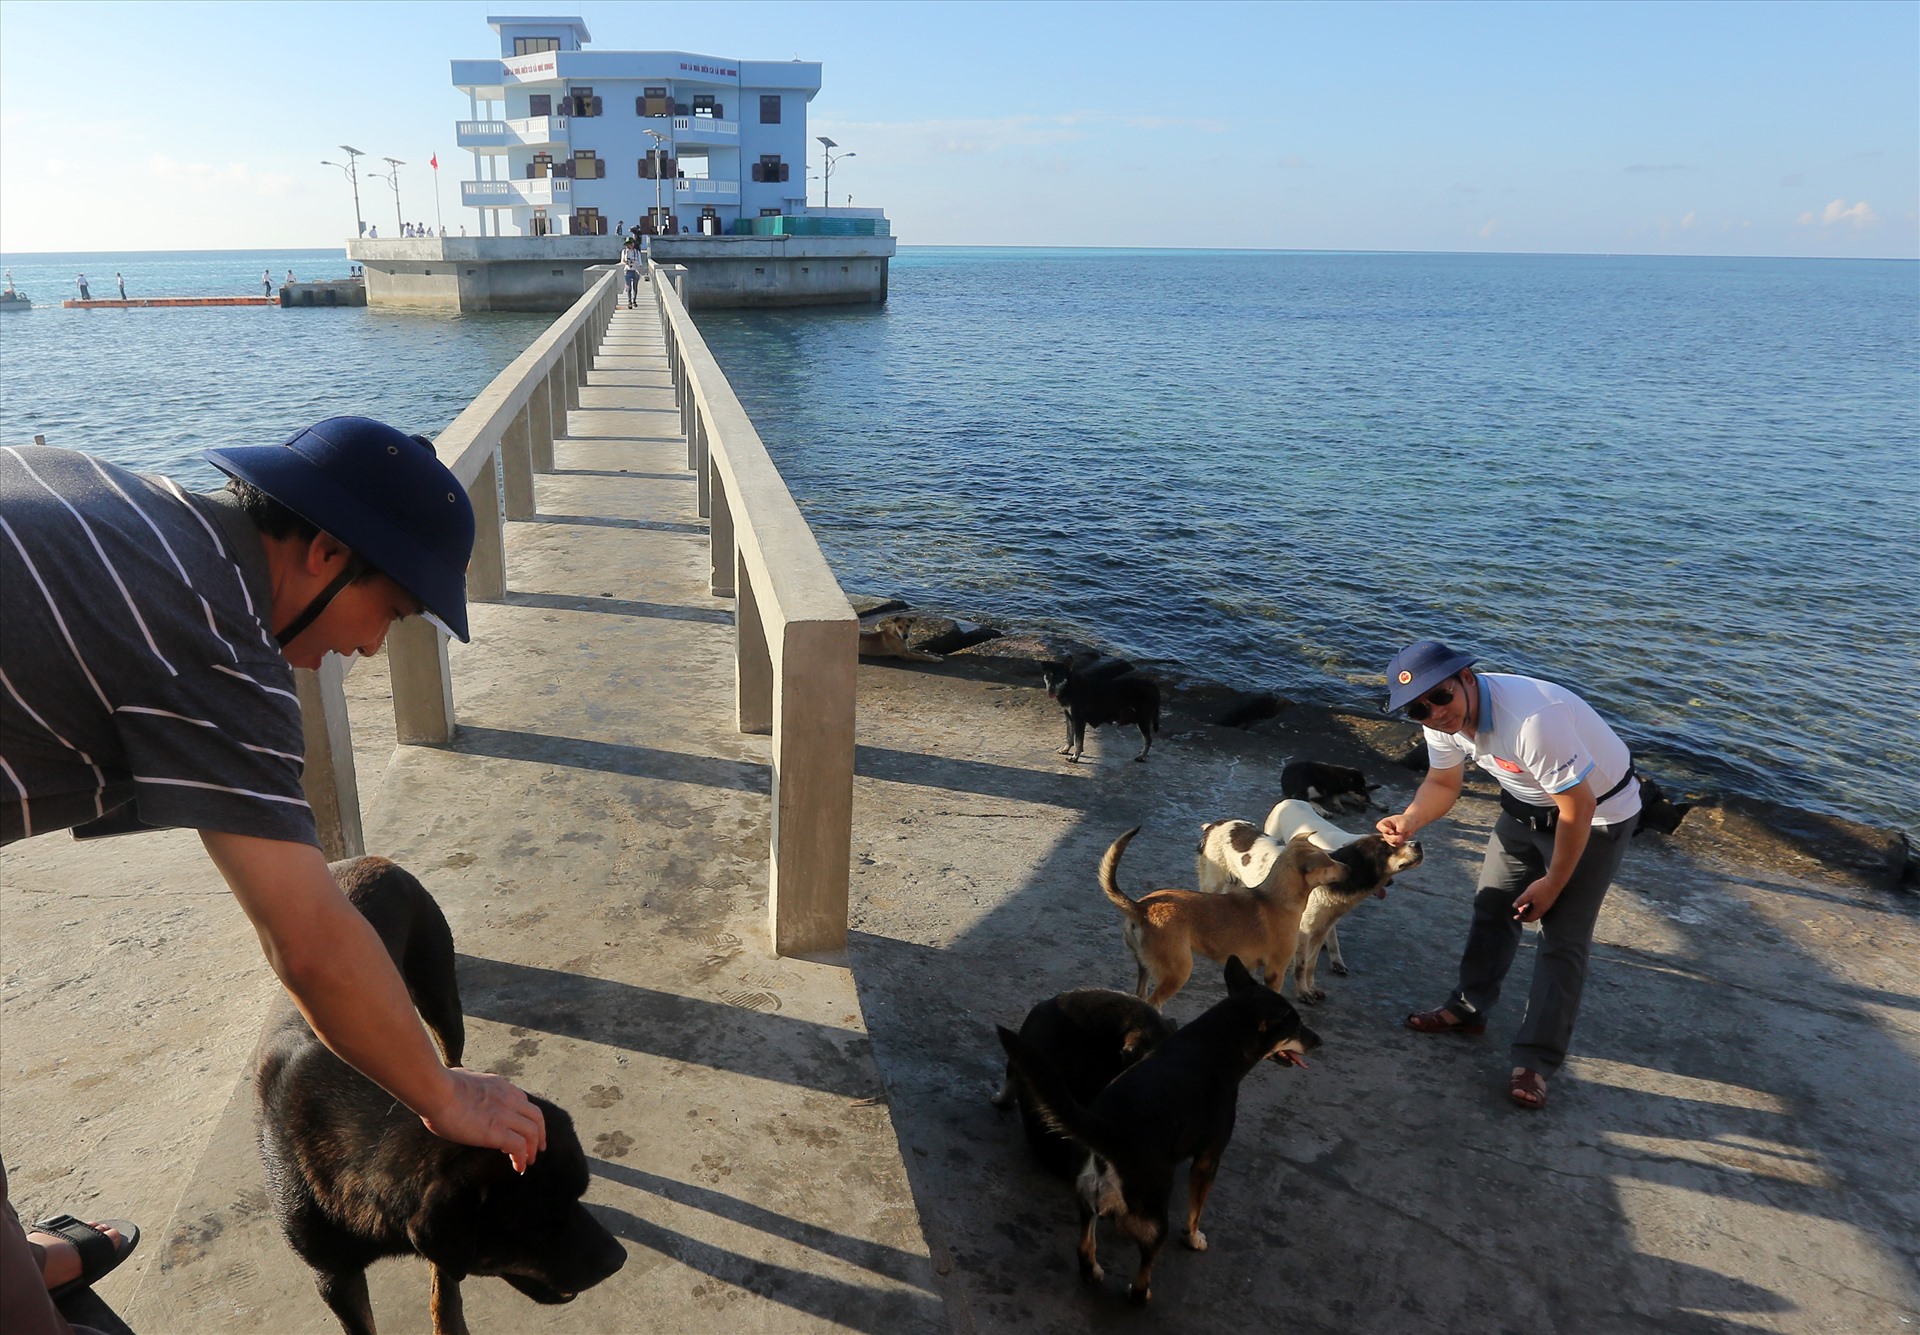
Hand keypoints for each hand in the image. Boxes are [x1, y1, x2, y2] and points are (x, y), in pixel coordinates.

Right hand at [420, 1068, 547, 1172]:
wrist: (435, 1090)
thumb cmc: (439, 1085)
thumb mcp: (462, 1077)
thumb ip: (468, 1082)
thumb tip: (459, 1082)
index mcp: (499, 1086)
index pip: (522, 1101)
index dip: (525, 1117)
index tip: (523, 1129)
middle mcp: (508, 1098)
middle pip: (536, 1116)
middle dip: (540, 1133)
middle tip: (538, 1148)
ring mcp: (504, 1115)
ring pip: (533, 1132)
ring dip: (533, 1148)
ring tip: (529, 1161)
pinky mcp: (497, 1132)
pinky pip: (519, 1147)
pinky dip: (522, 1158)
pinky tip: (518, 1167)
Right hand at [1377, 813, 1417, 845]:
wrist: (1412, 822)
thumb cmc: (1406, 820)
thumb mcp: (1403, 824)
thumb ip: (1399, 833)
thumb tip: (1398, 840)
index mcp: (1385, 822)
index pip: (1380, 826)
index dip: (1384, 830)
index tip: (1392, 832)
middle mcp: (1386, 829)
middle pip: (1386, 836)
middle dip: (1395, 838)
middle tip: (1401, 837)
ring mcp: (1389, 836)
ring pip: (1391, 842)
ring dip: (1400, 839)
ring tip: (1408, 833)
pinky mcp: (1394, 841)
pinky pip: (1397, 844)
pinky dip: (1403, 841)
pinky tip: (1407, 835)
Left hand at [1513, 878, 1562, 922]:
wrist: (1555, 881)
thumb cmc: (1541, 888)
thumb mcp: (1528, 894)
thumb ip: (1521, 900)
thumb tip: (1514, 906)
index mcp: (1539, 910)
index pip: (1529, 918)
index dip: (1522, 919)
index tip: (1515, 918)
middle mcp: (1544, 909)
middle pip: (1534, 916)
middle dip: (1526, 915)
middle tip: (1519, 911)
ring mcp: (1547, 905)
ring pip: (1537, 912)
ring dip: (1530, 911)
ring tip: (1524, 906)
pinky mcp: (1549, 901)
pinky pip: (1540, 908)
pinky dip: (1534, 907)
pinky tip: (1532, 901)